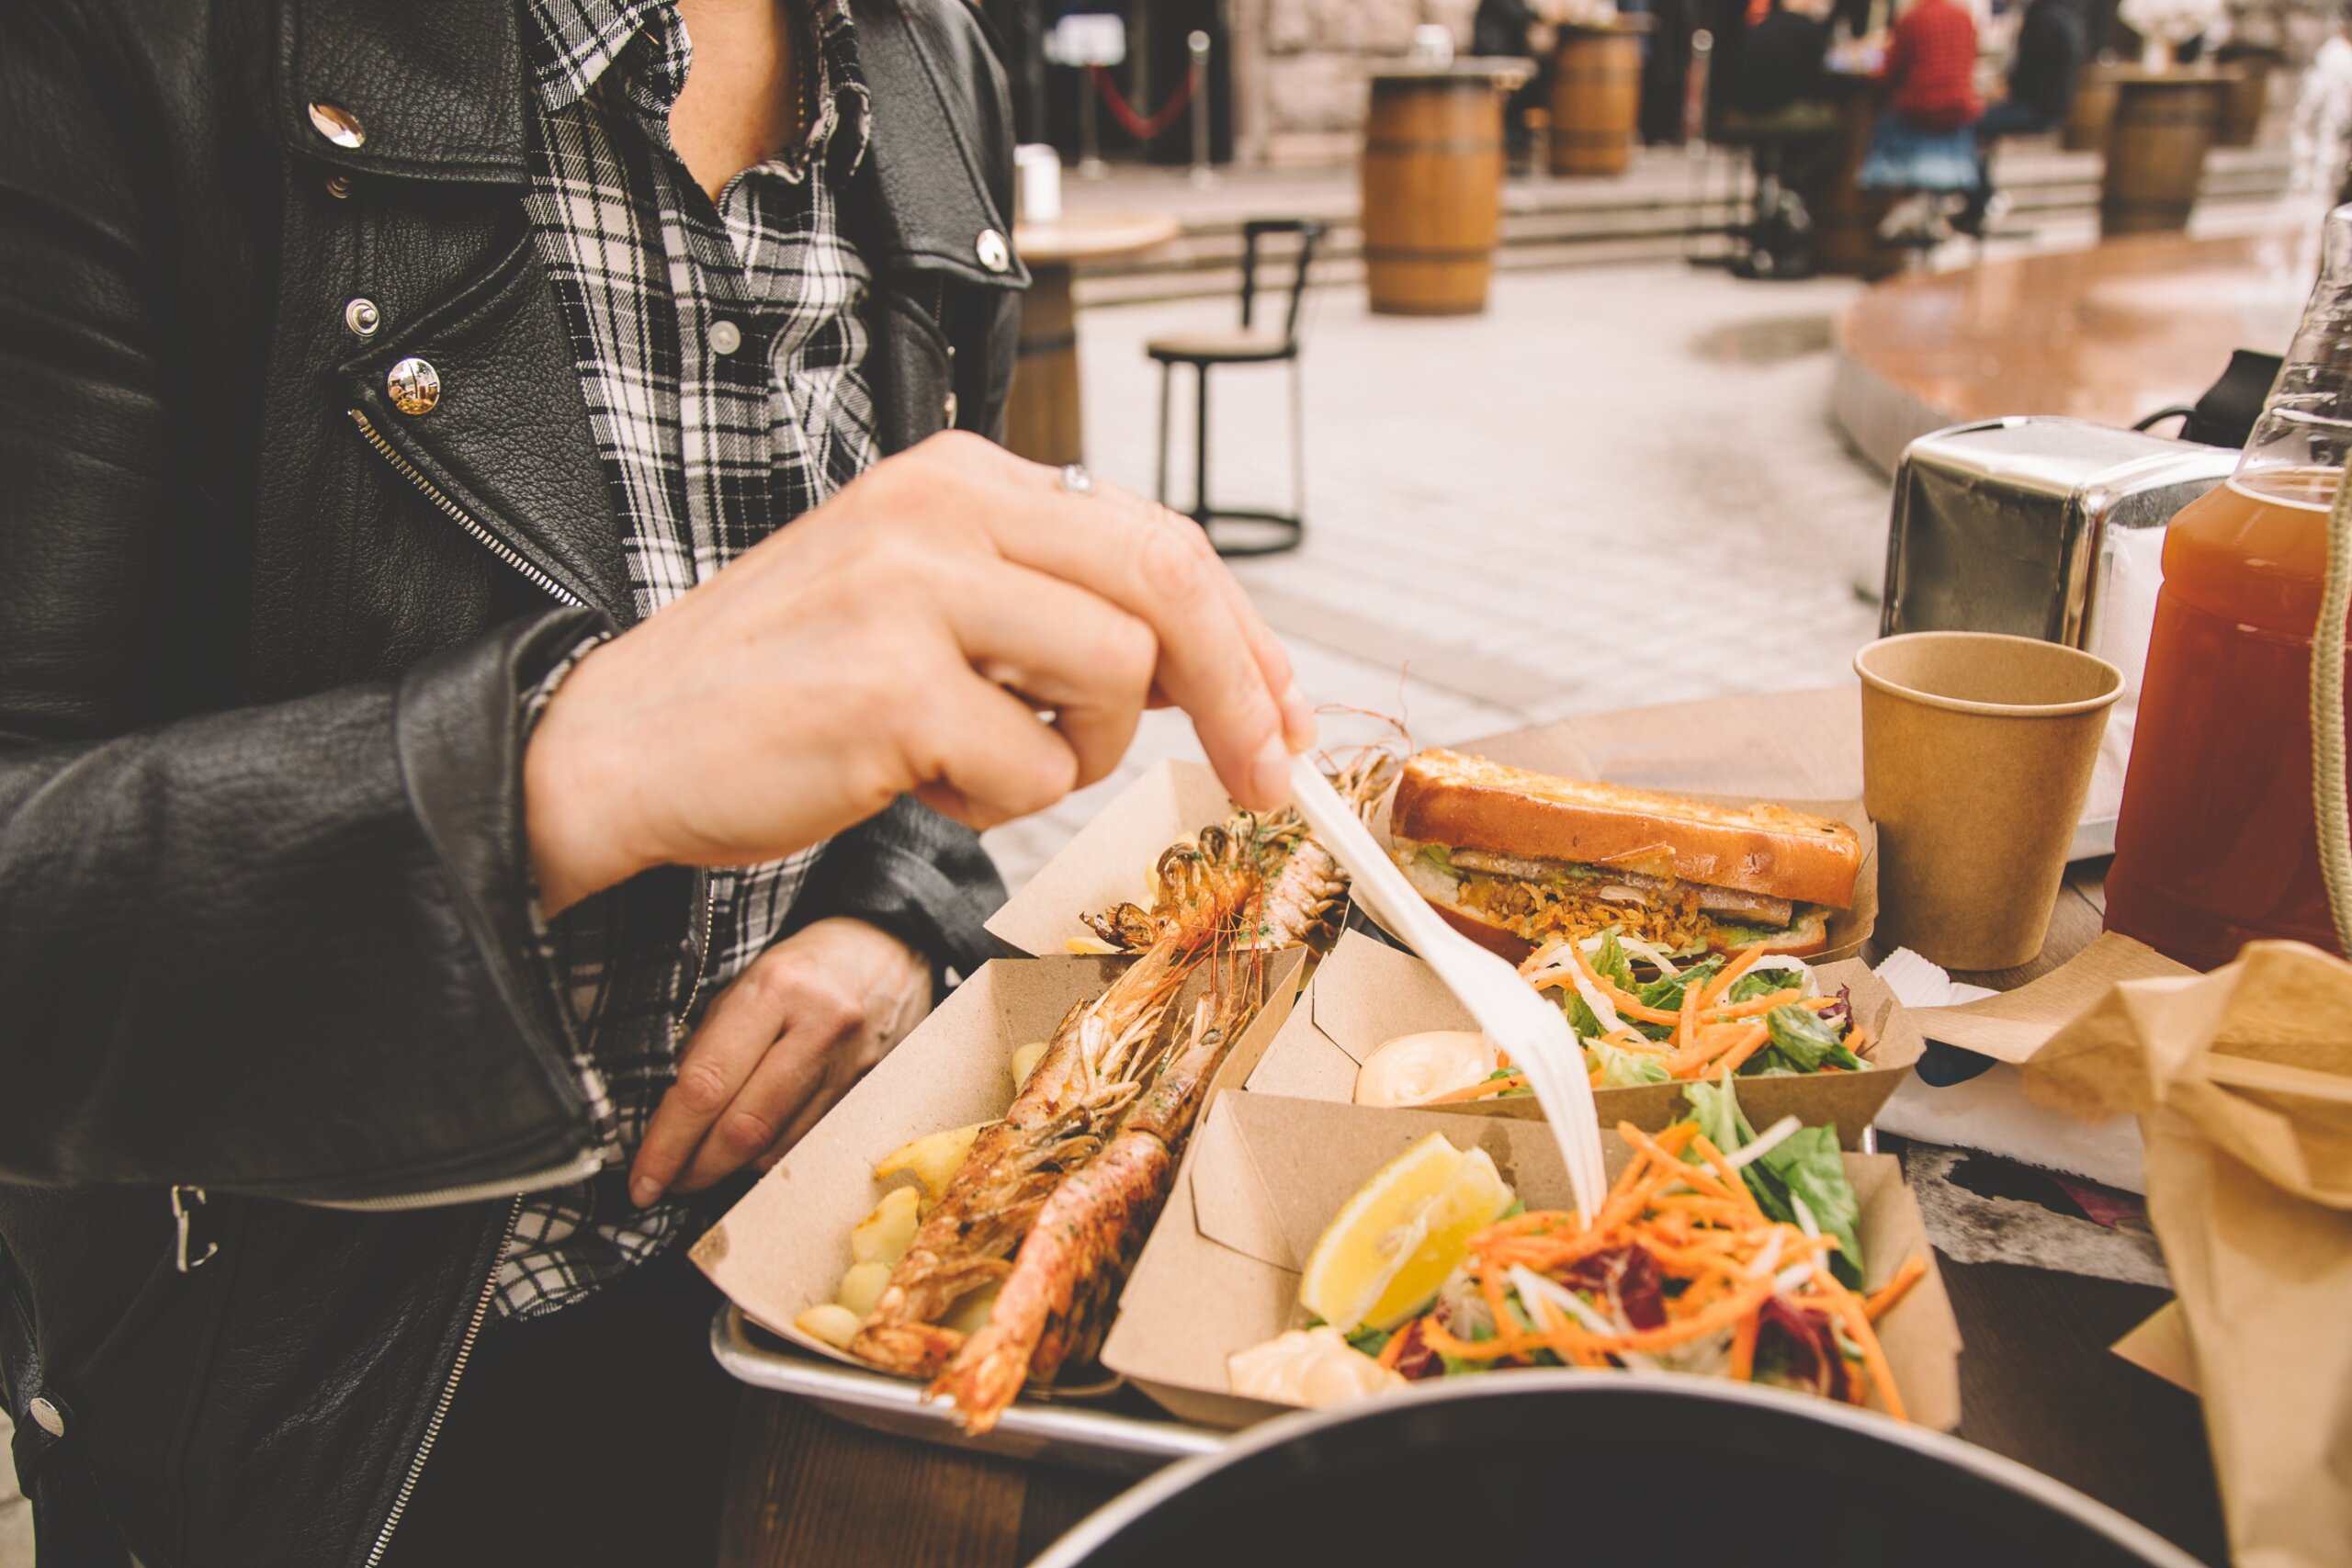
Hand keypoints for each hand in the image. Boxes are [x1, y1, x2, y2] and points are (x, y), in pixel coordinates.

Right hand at [525, 432, 1315, 914]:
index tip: (1282, 709)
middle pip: (1166, 578)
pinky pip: (1032, 767)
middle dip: (1241, 691)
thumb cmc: (781, 692)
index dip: (1241, 631)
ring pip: (1114, 674)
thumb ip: (1048, 610)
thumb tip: (1204, 669)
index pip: (1154, 533)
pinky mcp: (892, 685)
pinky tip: (912, 782)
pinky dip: (995, 802)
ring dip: (1072, 755)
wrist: (620, 746)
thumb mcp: (923, 607)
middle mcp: (942, 505)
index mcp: (960, 475)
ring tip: (972, 761)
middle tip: (1267, 774)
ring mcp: (914, 588)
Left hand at [627, 918, 930, 1203]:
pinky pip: (809, 1142)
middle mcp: (819, 1029)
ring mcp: (851, 1065)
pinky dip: (770, 1155)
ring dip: (731, 1169)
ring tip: (703, 1166)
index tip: (643, 1178)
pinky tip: (751, 1150)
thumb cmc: (803, 967)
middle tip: (665, 1184)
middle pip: (745, 1128)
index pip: (707, 1084)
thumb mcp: (746, 984)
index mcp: (775, 990)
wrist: (889, 949)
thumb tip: (668, 1120)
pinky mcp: (870, 1091)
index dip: (668, 1142)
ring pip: (778, 1147)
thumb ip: (709, 1047)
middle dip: (696, 1168)